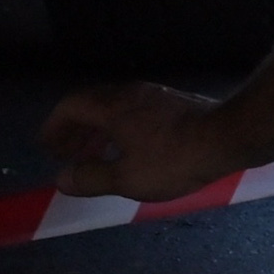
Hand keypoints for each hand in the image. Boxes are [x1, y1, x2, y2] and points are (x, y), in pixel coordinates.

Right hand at [45, 80, 238, 201]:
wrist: (227, 136)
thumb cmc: (173, 159)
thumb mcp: (127, 178)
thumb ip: (92, 177)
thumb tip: (62, 179)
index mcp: (112, 107)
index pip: (71, 106)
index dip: (54, 126)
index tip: (47, 146)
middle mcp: (130, 94)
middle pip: (91, 105)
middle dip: (74, 130)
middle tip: (66, 153)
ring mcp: (154, 96)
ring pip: (114, 108)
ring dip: (98, 130)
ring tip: (95, 155)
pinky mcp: (173, 104)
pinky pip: (133, 112)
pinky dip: (119, 129)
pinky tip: (129, 150)